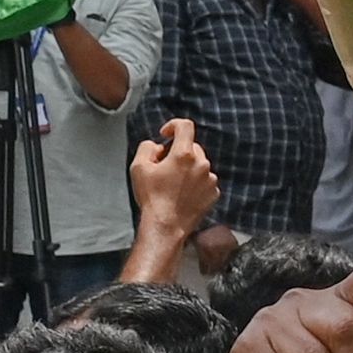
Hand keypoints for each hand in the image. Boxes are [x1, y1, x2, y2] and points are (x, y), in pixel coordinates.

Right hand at [128, 120, 217, 239]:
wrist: (166, 226)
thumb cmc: (152, 198)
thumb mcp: (138, 167)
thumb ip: (147, 147)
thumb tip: (158, 146)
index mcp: (184, 155)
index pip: (185, 126)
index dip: (173, 126)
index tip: (165, 135)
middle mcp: (202, 164)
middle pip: (191, 147)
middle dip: (177, 152)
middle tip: (162, 167)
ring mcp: (210, 179)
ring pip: (198, 164)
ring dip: (187, 169)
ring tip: (172, 185)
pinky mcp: (214, 193)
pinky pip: (204, 181)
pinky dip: (194, 183)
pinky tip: (181, 194)